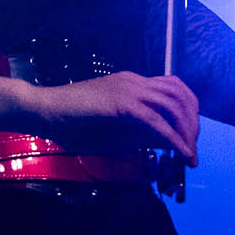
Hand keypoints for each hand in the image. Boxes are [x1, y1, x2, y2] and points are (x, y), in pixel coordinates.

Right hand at [0, 72, 199, 161]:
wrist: (42, 110)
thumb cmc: (70, 122)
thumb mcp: (112, 130)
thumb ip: (138, 132)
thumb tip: (167, 141)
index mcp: (132, 83)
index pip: (173, 90)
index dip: (186, 114)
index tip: (188, 139)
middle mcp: (134, 81)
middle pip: (180, 94)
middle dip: (192, 122)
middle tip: (192, 148)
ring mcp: (128, 89)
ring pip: (174, 105)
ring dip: (187, 130)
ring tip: (189, 153)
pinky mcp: (121, 104)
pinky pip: (156, 121)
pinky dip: (173, 138)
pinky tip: (181, 153)